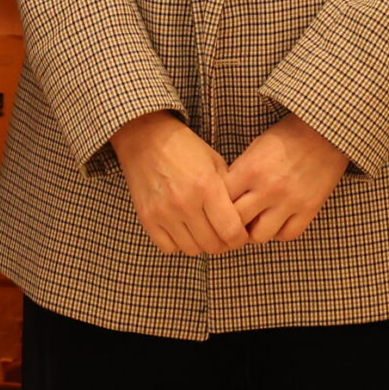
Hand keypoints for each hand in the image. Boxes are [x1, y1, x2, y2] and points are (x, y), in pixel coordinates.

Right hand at [110, 113, 247, 255]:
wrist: (147, 139)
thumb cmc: (185, 149)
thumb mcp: (215, 162)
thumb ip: (229, 191)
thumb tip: (242, 219)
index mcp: (207, 186)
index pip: (231, 231)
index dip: (240, 238)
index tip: (240, 235)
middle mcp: (185, 203)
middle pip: (212, 245)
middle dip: (223, 243)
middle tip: (223, 235)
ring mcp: (164, 213)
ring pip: (191, 250)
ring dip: (201, 244)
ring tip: (204, 231)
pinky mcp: (147, 218)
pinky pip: (168, 248)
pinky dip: (178, 243)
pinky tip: (183, 230)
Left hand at [224, 115, 349, 243]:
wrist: (325, 130)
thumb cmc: (287, 136)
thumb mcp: (256, 147)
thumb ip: (239, 174)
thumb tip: (224, 200)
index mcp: (251, 169)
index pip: (220, 202)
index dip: (216, 206)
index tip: (218, 208)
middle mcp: (268, 188)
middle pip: (236, 223)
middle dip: (231, 223)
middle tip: (233, 221)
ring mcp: (290, 201)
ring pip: (259, 236)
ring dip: (255, 231)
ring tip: (256, 222)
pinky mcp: (309, 208)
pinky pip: (287, 235)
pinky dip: (280, 232)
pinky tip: (278, 221)